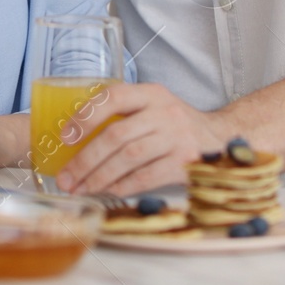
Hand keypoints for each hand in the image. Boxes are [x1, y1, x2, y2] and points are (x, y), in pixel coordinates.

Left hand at [56, 82, 233, 195]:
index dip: (85, 116)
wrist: (220, 137)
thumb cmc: (175, 124)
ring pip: (128, 158)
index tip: (65, 137)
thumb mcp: (153, 107)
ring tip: (81, 188)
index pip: (113, 97)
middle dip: (85, 160)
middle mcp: (164, 112)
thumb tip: (75, 139)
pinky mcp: (184, 162)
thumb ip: (123, 115)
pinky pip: (146, 176)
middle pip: (116, 135)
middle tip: (66, 178)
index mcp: (151, 93)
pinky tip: (108, 191)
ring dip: (99, 177)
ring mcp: (176, 137)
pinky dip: (123, 186)